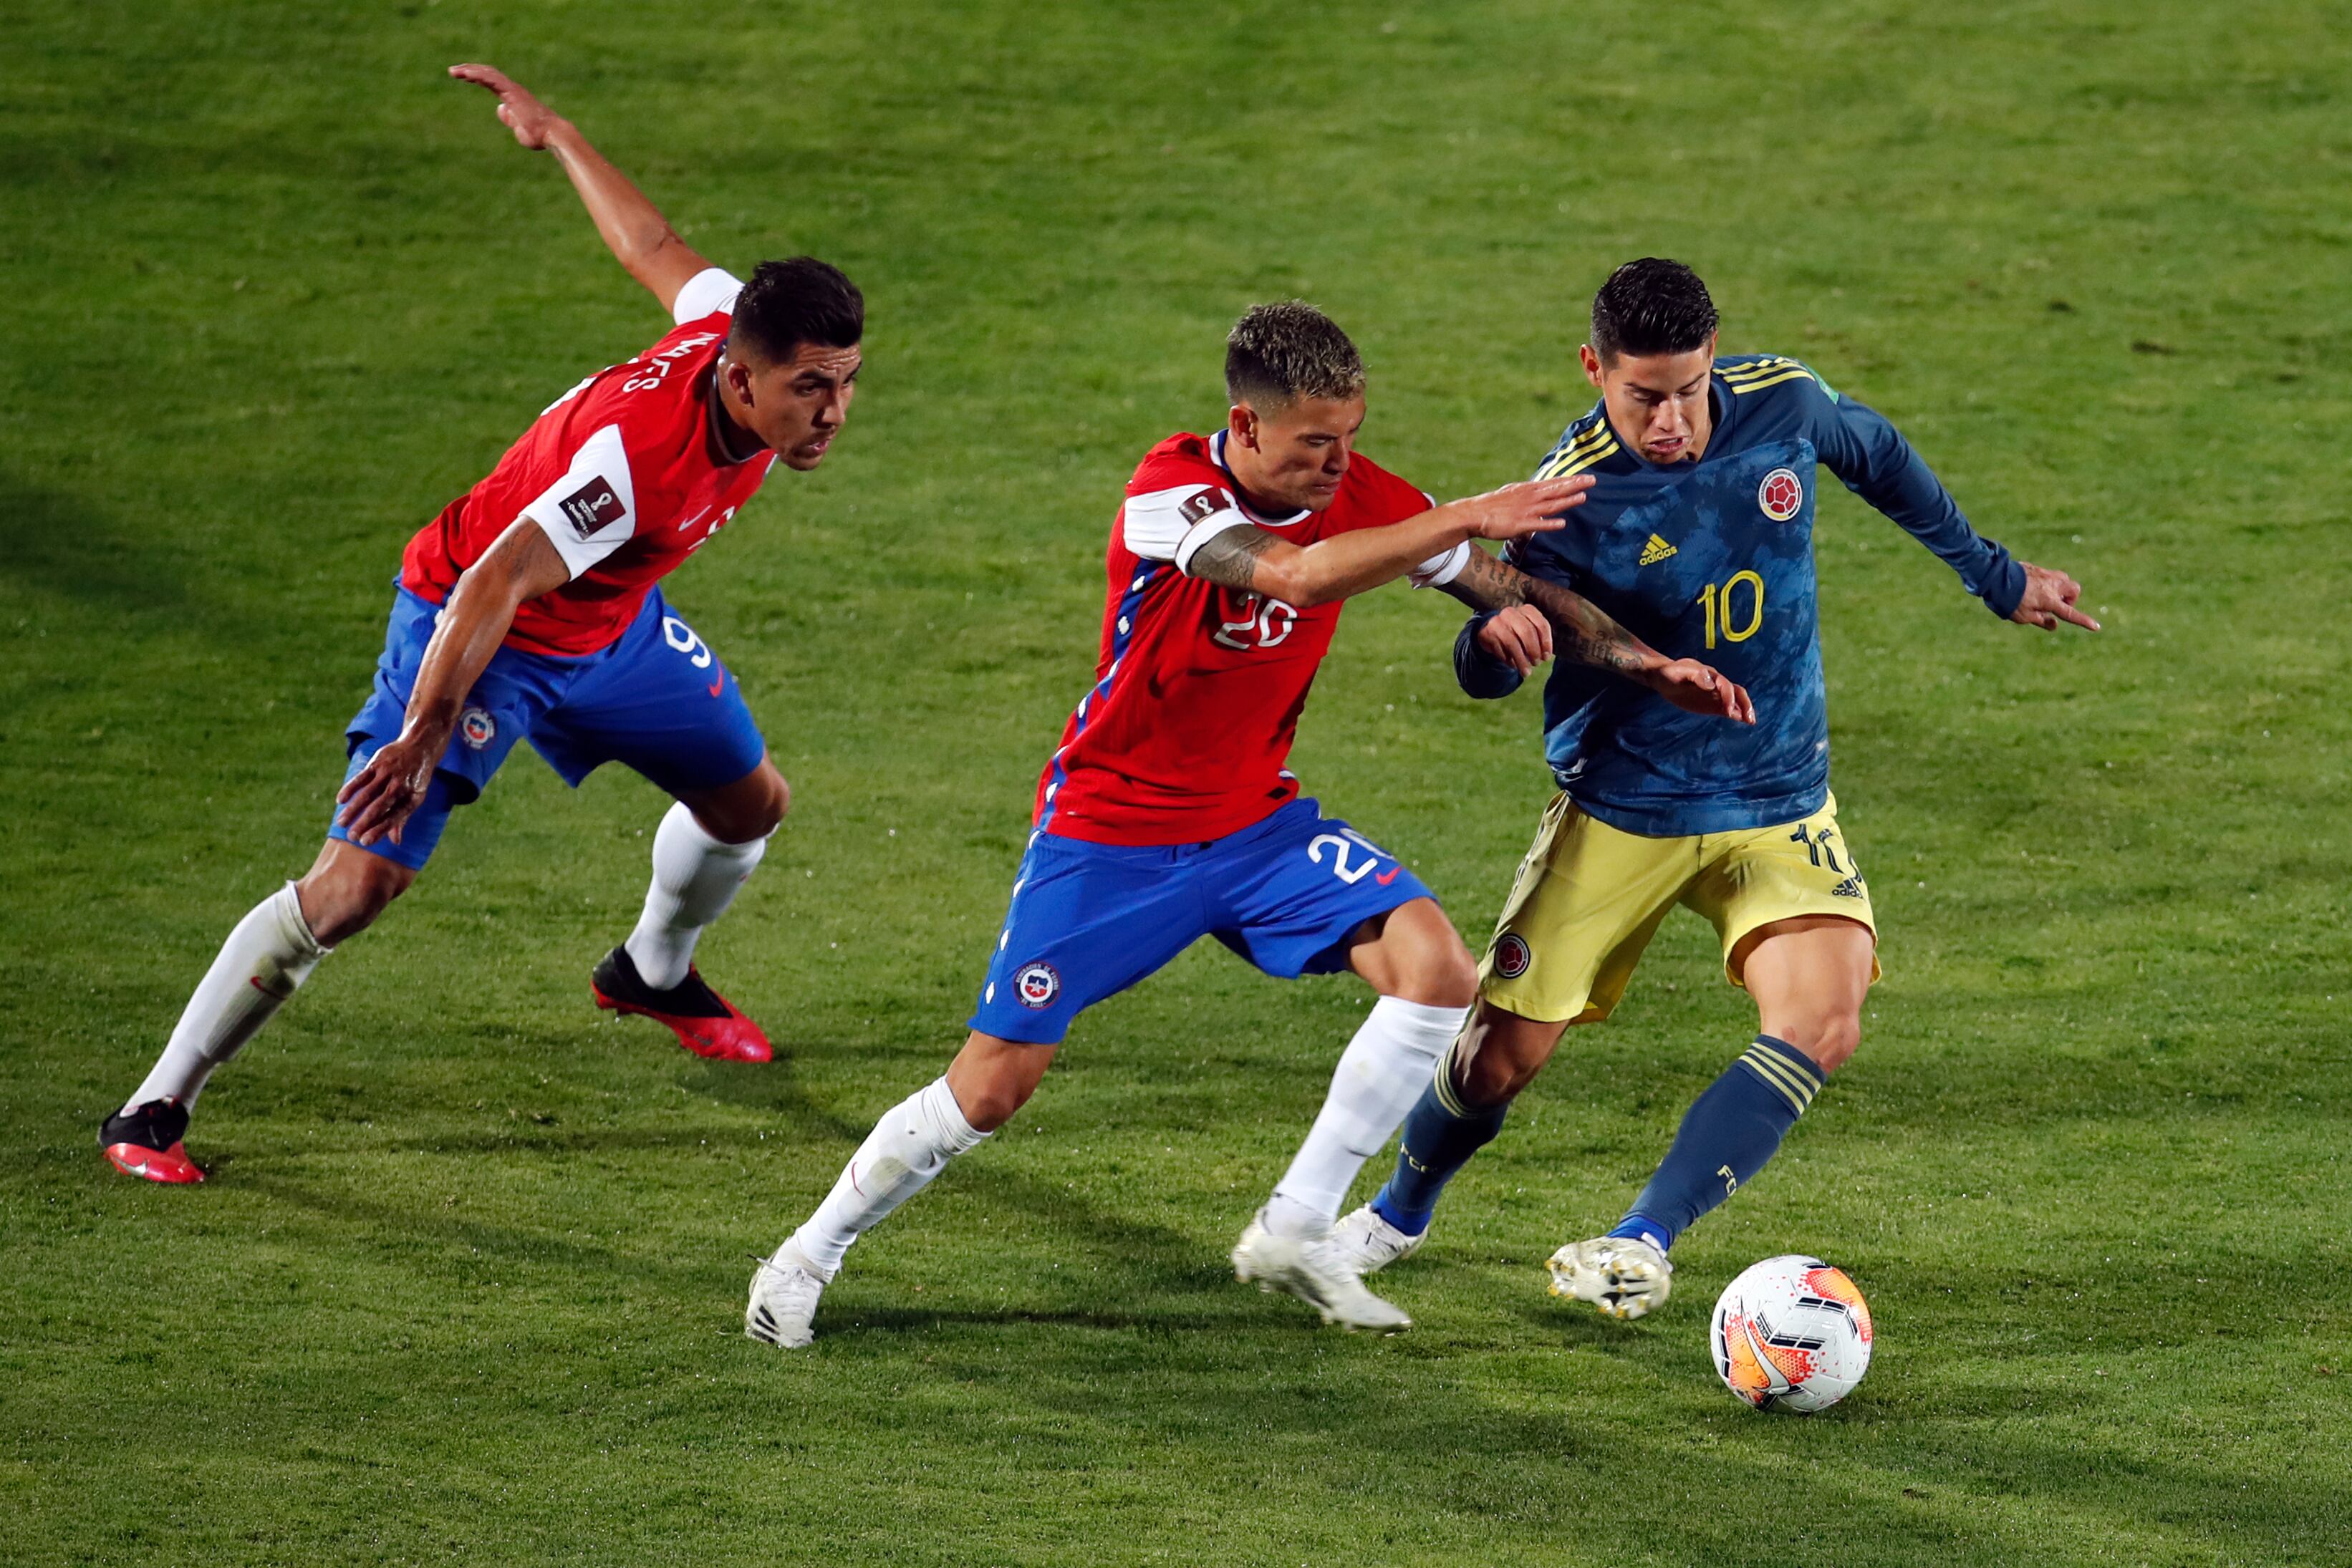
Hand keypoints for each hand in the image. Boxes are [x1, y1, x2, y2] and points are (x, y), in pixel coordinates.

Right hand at [334, 730, 442, 846]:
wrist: (419, 747)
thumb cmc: (414, 779)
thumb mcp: (414, 797)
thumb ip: (402, 818)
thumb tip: (396, 842)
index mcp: (411, 798)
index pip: (395, 817)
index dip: (380, 830)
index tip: (365, 841)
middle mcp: (400, 786)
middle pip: (379, 807)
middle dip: (364, 823)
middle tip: (351, 836)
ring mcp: (388, 774)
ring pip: (367, 793)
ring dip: (353, 809)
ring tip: (341, 823)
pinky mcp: (378, 763)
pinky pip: (361, 777)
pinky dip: (350, 788)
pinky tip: (340, 800)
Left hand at [449, 63, 568, 150]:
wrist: (552, 135)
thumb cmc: (539, 135)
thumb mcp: (518, 127)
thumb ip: (509, 118)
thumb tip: (500, 109)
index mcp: (512, 96)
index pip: (491, 81)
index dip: (476, 77)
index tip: (462, 77)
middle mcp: (512, 89)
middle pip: (487, 74)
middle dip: (469, 71)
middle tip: (453, 71)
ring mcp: (513, 90)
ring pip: (488, 74)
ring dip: (469, 71)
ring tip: (453, 72)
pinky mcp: (513, 92)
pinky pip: (493, 79)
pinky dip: (479, 75)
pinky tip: (466, 74)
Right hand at [1450, 474, 1593, 542]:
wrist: (1473, 514)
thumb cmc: (1491, 506)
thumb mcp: (1511, 494)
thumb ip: (1526, 495)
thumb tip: (1537, 496)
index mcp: (1527, 489)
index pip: (1553, 483)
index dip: (1570, 480)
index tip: (1585, 477)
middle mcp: (1529, 497)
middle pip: (1556, 490)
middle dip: (1575, 485)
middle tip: (1592, 481)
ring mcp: (1525, 510)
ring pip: (1551, 505)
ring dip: (1567, 500)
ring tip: (1583, 497)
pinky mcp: (1519, 524)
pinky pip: (1537, 524)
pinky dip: (1550, 524)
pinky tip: (1562, 523)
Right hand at [1476, 603, 1553, 674]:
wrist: (1492, 630)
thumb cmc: (1517, 633)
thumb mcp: (1530, 631)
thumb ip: (1540, 639)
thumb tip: (1546, 656)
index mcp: (1527, 609)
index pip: (1541, 624)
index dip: (1546, 643)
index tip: (1546, 657)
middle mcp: (1511, 612)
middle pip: (1527, 632)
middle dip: (1533, 651)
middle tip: (1536, 664)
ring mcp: (1497, 621)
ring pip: (1512, 643)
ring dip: (1521, 660)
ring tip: (1526, 672)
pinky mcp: (1486, 632)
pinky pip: (1499, 650)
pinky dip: (1508, 660)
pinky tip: (1513, 665)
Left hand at [1644, 658, 1755, 723]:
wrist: (1663, 677)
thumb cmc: (1671, 673)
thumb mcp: (1680, 672)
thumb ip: (1696, 675)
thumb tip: (1711, 683)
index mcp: (1711, 674)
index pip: (1725, 685)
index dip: (1728, 697)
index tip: (1728, 711)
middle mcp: (1717, 684)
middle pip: (1737, 692)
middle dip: (1744, 704)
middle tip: (1749, 718)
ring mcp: (1715, 695)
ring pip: (1735, 701)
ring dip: (1743, 710)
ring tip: (1750, 721)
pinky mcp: (1712, 705)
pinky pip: (1726, 709)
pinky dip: (1735, 715)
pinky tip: (1742, 721)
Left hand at [2010, 562, 2098, 630]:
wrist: (1996, 578)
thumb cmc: (2008, 601)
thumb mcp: (2023, 617)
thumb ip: (2041, 621)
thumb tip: (2055, 625)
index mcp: (2049, 600)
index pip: (2070, 613)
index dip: (2083, 621)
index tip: (2095, 627)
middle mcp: (2052, 585)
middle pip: (2074, 589)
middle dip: (2070, 598)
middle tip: (2056, 605)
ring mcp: (2046, 574)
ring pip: (2064, 579)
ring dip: (2060, 588)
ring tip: (2045, 596)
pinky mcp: (2038, 568)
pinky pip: (2051, 575)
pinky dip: (2049, 582)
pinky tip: (2034, 587)